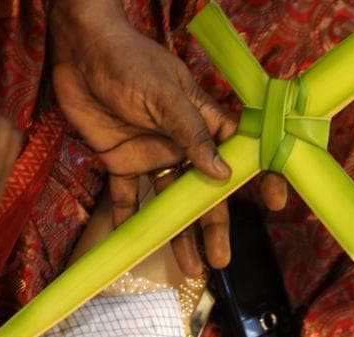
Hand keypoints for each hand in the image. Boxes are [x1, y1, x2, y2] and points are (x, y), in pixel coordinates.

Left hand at [51, 0, 286, 273]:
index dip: (257, 177)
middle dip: (212, 224)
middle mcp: (179, 143)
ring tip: (188, 266)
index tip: (273, 203)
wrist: (79, 53)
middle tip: (220, 260)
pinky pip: (126, 196)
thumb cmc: (130, 63)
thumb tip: (223, 172)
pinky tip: (133, 244)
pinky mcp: (120, 161)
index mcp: (200, 122)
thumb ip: (192, 133)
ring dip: (176, 231)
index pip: (237, 152)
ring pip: (168, 199)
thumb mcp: (165, 94)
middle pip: (202, 189)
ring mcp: (150, 154)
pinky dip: (128, 219)